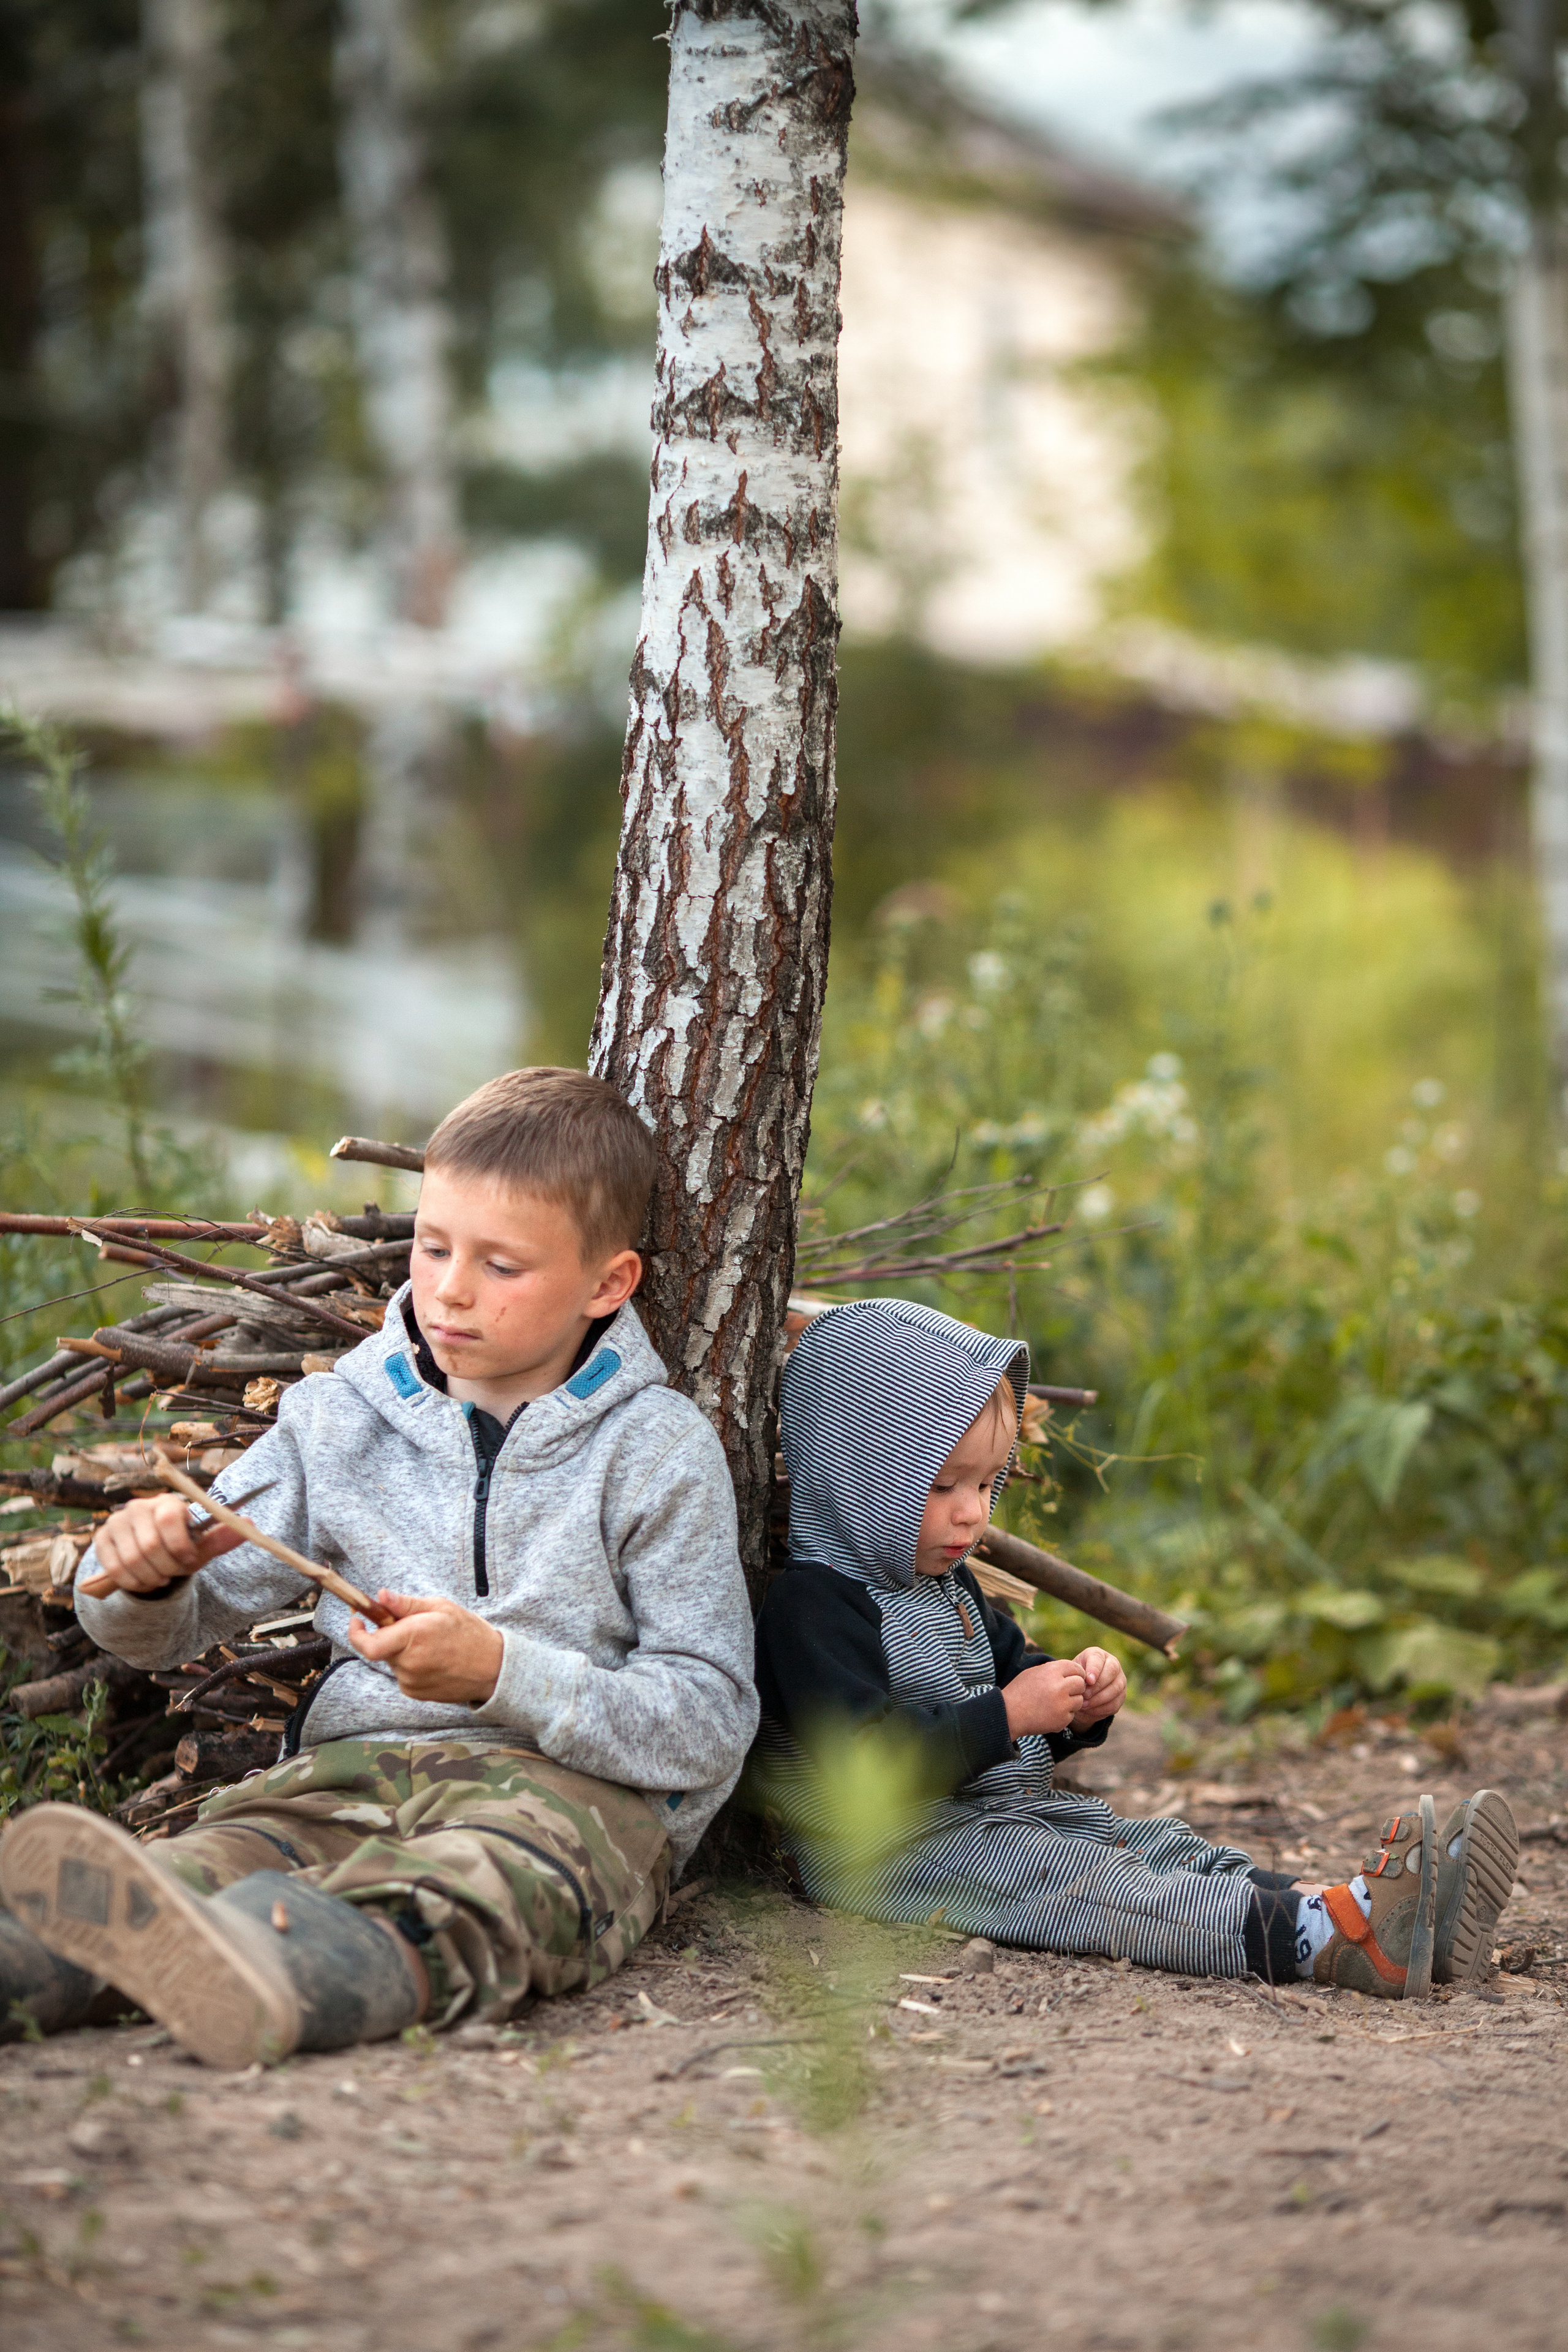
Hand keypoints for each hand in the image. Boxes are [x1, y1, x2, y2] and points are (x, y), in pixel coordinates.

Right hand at [77, 1493, 243, 1596]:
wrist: (151, 1558)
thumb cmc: (180, 1548)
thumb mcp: (202, 1546)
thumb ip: (223, 1537)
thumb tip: (250, 1523)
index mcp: (167, 1503)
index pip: (170, 1519)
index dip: (181, 1547)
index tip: (189, 1561)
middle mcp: (138, 1507)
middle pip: (151, 1545)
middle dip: (167, 1568)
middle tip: (174, 1573)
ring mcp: (116, 1522)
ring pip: (132, 1560)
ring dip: (151, 1577)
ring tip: (160, 1578)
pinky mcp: (101, 1540)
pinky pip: (115, 1568)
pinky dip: (133, 1582)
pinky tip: (144, 1581)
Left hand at [346, 1591, 503, 1705]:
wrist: (493, 1669)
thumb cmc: (470, 1633)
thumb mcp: (441, 1607)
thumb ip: (406, 1604)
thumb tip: (380, 1596)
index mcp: (414, 1638)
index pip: (369, 1644)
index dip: (356, 1633)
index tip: (357, 1619)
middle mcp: (409, 1663)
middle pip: (381, 1648)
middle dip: (389, 1635)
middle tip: (413, 1627)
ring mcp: (411, 1682)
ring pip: (393, 1660)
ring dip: (402, 1650)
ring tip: (430, 1644)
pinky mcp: (415, 1693)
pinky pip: (402, 1674)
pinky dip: (410, 1664)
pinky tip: (433, 1659)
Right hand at [1002, 1658, 1086, 1736]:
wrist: (1009, 1715)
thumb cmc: (1020, 1691)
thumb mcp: (1034, 1673)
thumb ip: (1053, 1669)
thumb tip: (1071, 1670)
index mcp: (1052, 1671)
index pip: (1076, 1668)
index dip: (1076, 1673)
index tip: (1074, 1677)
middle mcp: (1059, 1687)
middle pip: (1081, 1684)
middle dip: (1076, 1687)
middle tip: (1066, 1691)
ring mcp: (1062, 1705)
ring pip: (1079, 1700)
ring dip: (1071, 1701)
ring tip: (1056, 1703)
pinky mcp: (1062, 1720)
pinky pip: (1072, 1715)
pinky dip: (1064, 1714)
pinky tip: (1051, 1713)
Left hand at [1070, 1646, 1125, 1728]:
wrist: (1081, 1691)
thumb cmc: (1076, 1678)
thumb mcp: (1073, 1673)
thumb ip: (1076, 1674)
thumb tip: (1083, 1684)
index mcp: (1099, 1655)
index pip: (1099, 1659)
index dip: (1094, 1669)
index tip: (1088, 1681)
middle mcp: (1113, 1665)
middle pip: (1111, 1672)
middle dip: (1097, 1685)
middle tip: (1084, 1695)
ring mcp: (1120, 1680)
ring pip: (1115, 1689)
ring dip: (1098, 1699)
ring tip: (1084, 1704)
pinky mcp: (1121, 1696)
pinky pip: (1114, 1704)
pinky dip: (1101, 1709)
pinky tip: (1089, 1710)